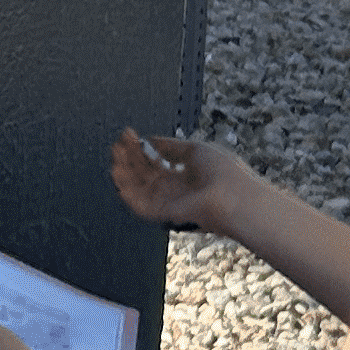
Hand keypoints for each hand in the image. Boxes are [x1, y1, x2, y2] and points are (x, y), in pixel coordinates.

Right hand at [108, 127, 242, 232]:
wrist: (234, 197)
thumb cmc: (225, 173)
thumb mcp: (196, 150)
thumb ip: (171, 146)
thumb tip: (151, 140)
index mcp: (184, 174)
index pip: (155, 161)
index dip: (140, 147)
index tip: (129, 135)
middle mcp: (174, 189)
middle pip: (144, 173)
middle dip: (129, 157)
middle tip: (119, 143)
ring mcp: (167, 202)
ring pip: (137, 188)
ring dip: (123, 172)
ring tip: (115, 156)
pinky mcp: (162, 213)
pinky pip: (138, 204)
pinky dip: (126, 191)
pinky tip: (117, 175)